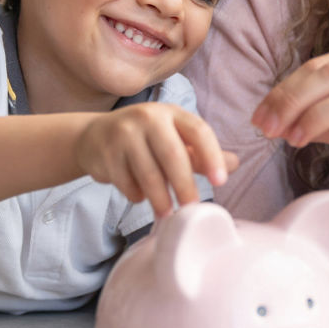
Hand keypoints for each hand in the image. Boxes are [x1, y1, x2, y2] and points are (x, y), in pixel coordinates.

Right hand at [75, 103, 237, 218]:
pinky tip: (139, 195)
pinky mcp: (105, 152)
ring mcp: (124, 133)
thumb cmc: (144, 139)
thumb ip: (201, 153)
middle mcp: (148, 117)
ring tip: (167, 214)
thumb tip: (235, 164)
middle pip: (173, 155)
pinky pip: (126, 183)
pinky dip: (136, 195)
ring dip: (160, 199)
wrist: (94, 136)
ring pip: (148, 174)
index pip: (198, 131)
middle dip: (185, 186)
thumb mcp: (174, 138)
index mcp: (171, 113)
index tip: (221, 181)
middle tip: (192, 208)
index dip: (212, 156)